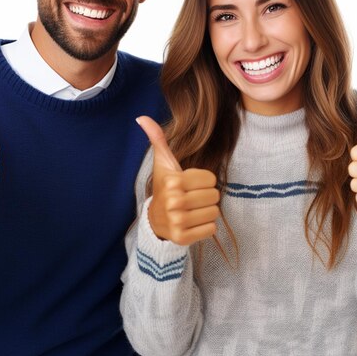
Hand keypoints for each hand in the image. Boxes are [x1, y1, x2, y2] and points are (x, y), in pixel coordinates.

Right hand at [136, 116, 219, 244]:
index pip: (210, 179)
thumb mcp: (163, 163)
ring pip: (215, 212)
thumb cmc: (165, 187)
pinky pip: (211, 229)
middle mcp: (174, 202)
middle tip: (192, 198)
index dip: (203, 181)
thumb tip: (142, 117)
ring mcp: (178, 222)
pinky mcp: (182, 238)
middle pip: (215, 196)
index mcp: (173, 182)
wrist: (155, 220)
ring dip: (207, 211)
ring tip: (193, 210)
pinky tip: (193, 223)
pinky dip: (206, 226)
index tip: (190, 184)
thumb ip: (157, 139)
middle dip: (206, 196)